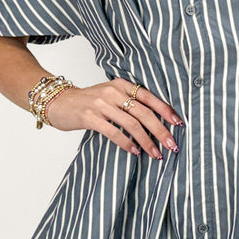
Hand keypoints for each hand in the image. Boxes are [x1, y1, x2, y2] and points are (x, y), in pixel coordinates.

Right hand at [44, 78, 182, 158]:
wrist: (59, 102)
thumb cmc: (88, 102)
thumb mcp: (111, 95)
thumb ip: (129, 102)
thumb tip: (157, 120)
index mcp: (122, 85)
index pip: (150, 97)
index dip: (166, 110)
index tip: (179, 123)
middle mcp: (113, 92)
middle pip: (144, 113)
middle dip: (161, 131)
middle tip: (172, 145)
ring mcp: (101, 104)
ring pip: (132, 124)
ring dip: (147, 142)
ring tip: (156, 154)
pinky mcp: (90, 117)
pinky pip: (114, 133)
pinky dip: (127, 144)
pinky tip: (136, 152)